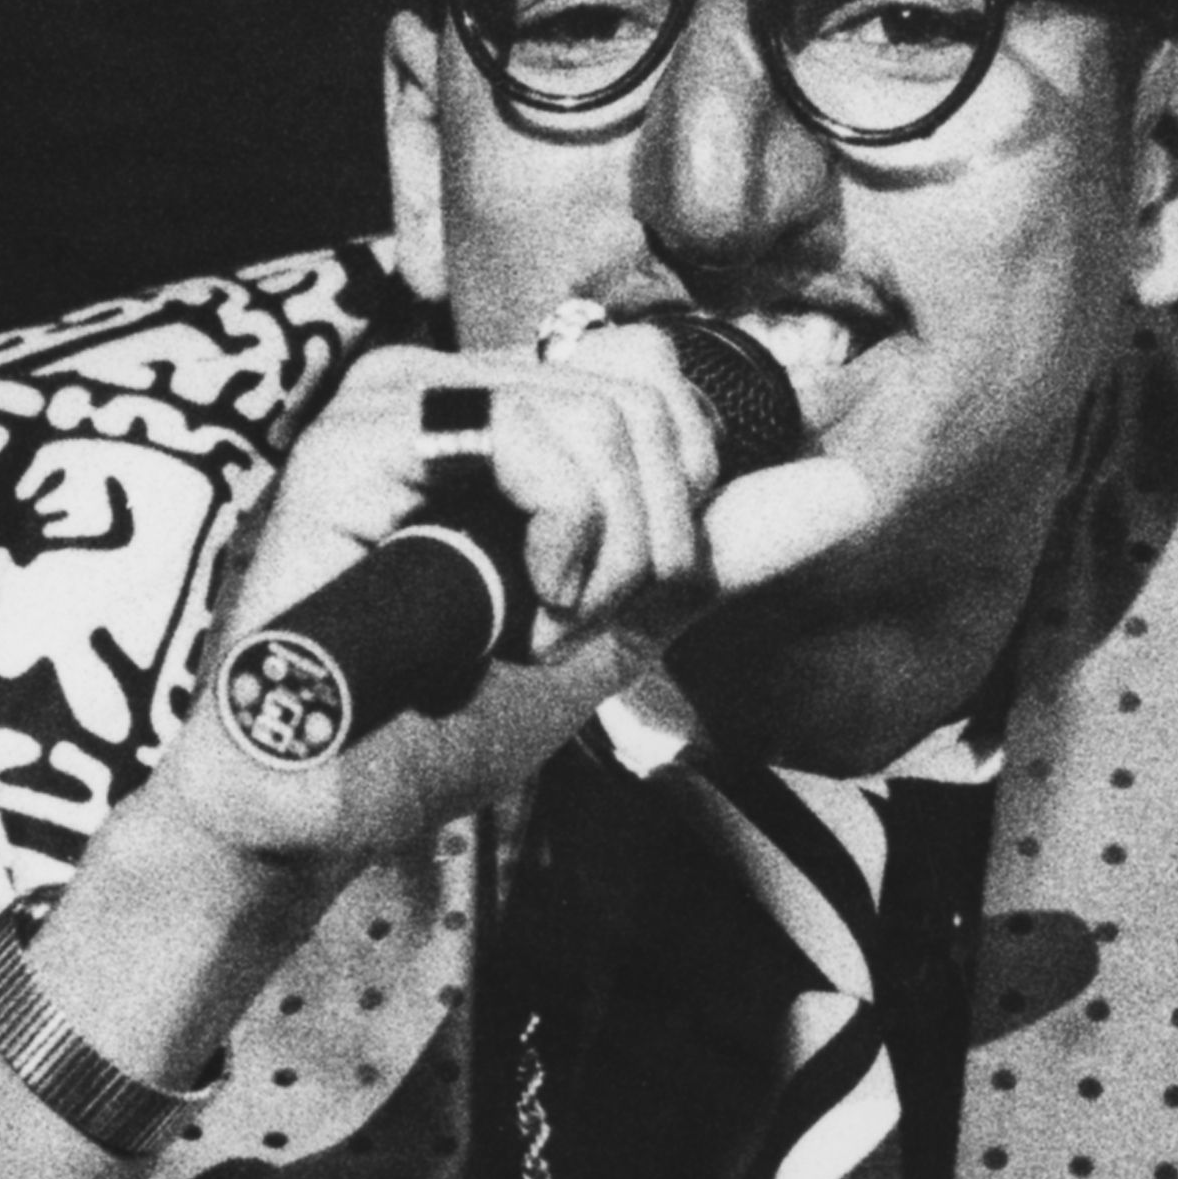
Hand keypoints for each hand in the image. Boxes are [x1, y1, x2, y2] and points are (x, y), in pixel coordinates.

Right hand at [154, 323, 875, 874]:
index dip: (678, 497)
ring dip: (601, 561)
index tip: (608, 602)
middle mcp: (446, 385)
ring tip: (521, 631)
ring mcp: (395, 400)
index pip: (657, 377)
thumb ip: (718, 556)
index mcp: (497, 411)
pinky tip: (501, 616)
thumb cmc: (438, 719)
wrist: (332, 801)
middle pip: (648, 397)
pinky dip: (558, 545)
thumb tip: (845, 490)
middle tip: (564, 626)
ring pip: (606, 418)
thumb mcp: (613, 630)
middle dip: (646, 544)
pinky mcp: (359, 437)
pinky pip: (535, 441)